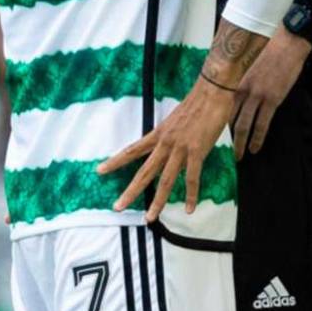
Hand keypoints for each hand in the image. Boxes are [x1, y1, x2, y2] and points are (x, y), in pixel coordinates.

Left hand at [97, 79, 235, 220]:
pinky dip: (191, 195)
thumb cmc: (197, 103)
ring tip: (149, 218)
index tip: (100, 171)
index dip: (115, 161)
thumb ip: (170, 135)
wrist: (212, 92)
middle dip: (130, 191)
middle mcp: (165, 143)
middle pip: (144, 172)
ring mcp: (180, 149)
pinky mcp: (197, 152)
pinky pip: (192, 178)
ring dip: (158, 201)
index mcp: (158, 134)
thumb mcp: (175, 120)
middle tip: (117, 207)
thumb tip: (170, 146)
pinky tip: (189, 209)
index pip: (132, 150)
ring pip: (165, 180)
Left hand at [230, 28, 311, 158]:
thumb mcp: (252, 69)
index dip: (221, 124)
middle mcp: (243, 91)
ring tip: (240, 155)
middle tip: (228, 151)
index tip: (220, 136)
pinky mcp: (272, 99)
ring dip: (241, 143)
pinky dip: (258, 138)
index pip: (224, 108)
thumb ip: (246, 84)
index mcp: (237, 83)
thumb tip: (245, 98)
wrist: (287, 43)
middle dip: (228, 139)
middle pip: (230, 120)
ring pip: (244, 125)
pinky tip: (256, 147)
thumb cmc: (272, 54)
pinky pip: (262, 124)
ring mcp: (257, 96)